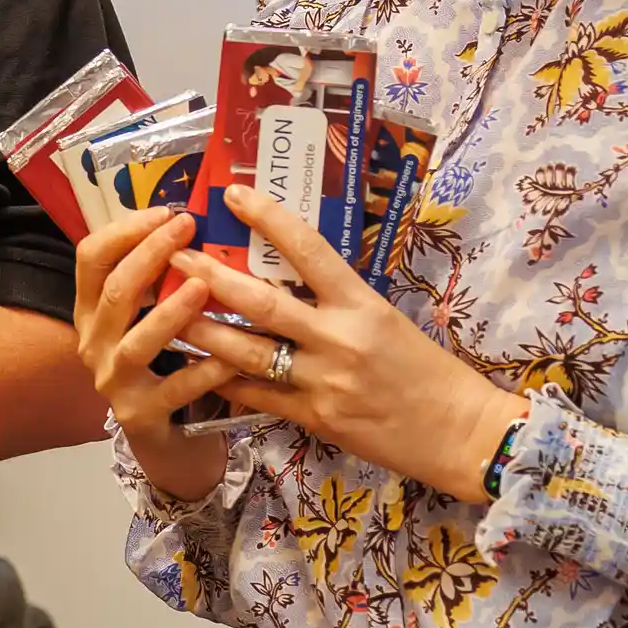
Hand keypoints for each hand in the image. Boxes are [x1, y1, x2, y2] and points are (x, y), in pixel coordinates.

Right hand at [75, 206, 246, 499]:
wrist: (167, 442)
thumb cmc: (165, 366)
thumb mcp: (151, 318)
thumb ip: (161, 278)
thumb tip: (194, 220)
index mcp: (92, 311)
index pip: (90, 258)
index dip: (124, 230)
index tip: (165, 211)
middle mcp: (95, 343)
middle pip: (115, 291)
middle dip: (152, 254)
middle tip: (189, 228)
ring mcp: (115, 381)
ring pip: (138, 341)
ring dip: (171, 311)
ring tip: (205, 286)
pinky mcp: (142, 415)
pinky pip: (175, 388)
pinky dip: (204, 370)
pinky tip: (231, 357)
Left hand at [175, 188, 528, 500]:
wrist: (461, 431)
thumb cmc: (428, 370)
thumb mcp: (387, 318)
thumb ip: (340, 299)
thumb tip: (292, 274)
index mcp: (362, 303)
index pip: (309, 248)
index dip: (268, 218)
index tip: (235, 195)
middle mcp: (339, 338)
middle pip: (261, 302)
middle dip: (211, 278)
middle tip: (173, 256)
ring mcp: (324, 381)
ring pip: (247, 353)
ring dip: (202, 331)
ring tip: (166, 314)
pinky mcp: (316, 419)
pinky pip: (258, 397)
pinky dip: (225, 381)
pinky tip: (197, 368)